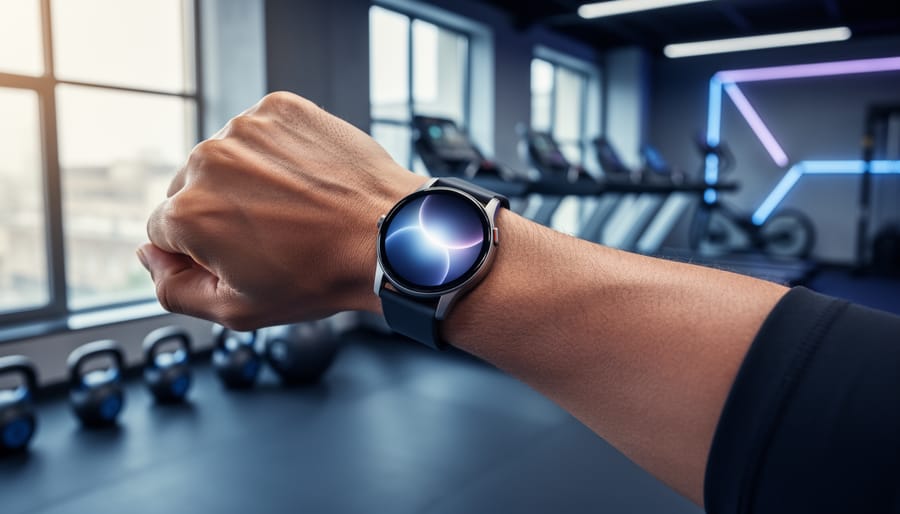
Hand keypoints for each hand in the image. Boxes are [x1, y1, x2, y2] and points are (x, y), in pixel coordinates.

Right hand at [141, 92, 425, 328]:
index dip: (199, 252)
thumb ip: (173, 288)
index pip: (161, 232)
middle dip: (216, 213)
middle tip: (270, 235)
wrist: (387, 236)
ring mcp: (244, 129)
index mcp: (187, 213)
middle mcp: (206, 161)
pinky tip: (304, 180)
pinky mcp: (279, 109)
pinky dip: (273, 154)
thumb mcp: (236, 310)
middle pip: (187, 191)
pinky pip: (257, 134)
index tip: (241, 256)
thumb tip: (147, 255)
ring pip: (222, 159)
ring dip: (244, 180)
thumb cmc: (319, 276)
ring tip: (292, 208)